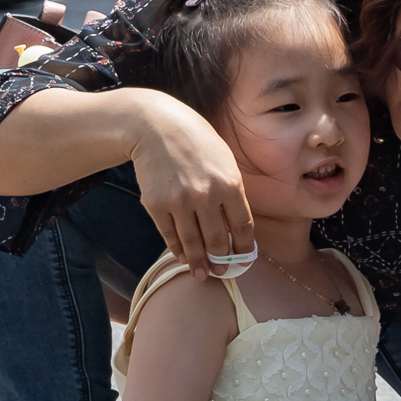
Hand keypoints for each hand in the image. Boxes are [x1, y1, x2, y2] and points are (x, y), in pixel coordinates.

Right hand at [124, 91, 258, 277]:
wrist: (156, 126)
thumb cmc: (196, 142)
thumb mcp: (225, 161)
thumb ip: (232, 193)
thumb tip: (236, 228)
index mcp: (230, 184)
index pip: (242, 226)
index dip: (244, 247)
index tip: (244, 259)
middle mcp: (205, 195)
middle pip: (217, 239)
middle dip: (221, 260)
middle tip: (222, 272)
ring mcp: (179, 201)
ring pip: (192, 242)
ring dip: (198, 263)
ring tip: (202, 274)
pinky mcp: (156, 204)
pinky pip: (169, 235)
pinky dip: (177, 249)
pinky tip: (182, 256)